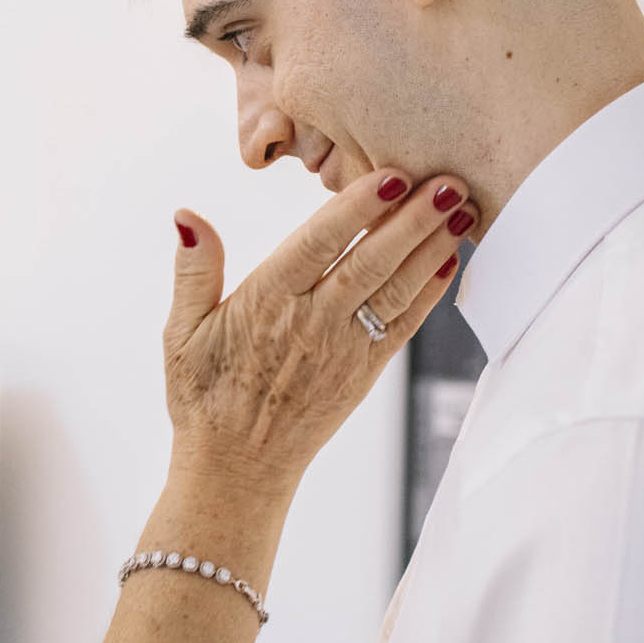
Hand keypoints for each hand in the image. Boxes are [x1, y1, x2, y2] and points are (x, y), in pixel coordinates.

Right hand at [165, 171, 474, 488]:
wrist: (236, 467)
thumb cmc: (204, 393)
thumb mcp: (181, 332)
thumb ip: (193, 270)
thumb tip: (186, 214)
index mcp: (265, 303)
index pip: (316, 245)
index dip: (355, 210)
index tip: (389, 175)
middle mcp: (310, 324)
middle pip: (370, 263)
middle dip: (413, 220)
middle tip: (448, 180)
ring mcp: (343, 349)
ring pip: (394, 290)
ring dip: (431, 249)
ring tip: (462, 209)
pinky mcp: (363, 372)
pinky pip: (402, 326)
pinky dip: (429, 294)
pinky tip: (449, 261)